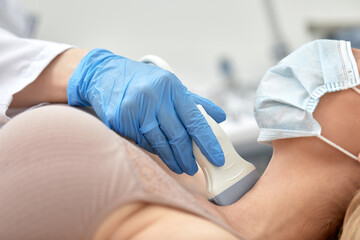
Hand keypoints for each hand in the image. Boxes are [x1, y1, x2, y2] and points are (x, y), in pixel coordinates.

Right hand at [67, 49, 224, 174]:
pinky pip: (141, 141)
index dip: (207, 142)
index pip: (195, 119)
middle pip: (177, 135)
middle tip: (193, 169)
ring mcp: (135, 107)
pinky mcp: (120, 118)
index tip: (216, 158)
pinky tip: (159, 153)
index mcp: (172, 86)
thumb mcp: (171, 84)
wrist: (104, 73)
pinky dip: (152, 150)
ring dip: (171, 159)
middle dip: (187, 156)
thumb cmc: (143, 80)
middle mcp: (154, 96)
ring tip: (179, 167)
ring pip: (158, 142)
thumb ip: (196, 101)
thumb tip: (220, 117)